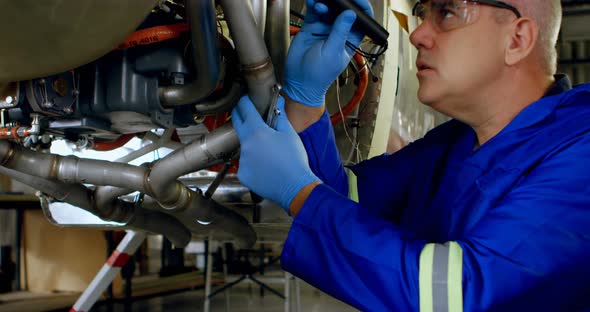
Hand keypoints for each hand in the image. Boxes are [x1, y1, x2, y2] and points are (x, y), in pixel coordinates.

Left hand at [232, 95, 320, 211]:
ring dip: (250, 144)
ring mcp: (242, 161)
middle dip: (240, 116)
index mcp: (257, 132)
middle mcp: (246, 145)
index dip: (244, 102)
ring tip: (266, 149)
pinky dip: (252, 162)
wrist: (295, 187)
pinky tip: (265, 165)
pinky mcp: (243, 174)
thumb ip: (280, 116)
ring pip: (243, 146)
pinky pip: (245, 164)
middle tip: (245, 113)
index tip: (245, 100)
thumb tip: (278, 103)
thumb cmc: (295, 161)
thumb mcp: (289, 134)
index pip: (245, 110)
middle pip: (237, 124)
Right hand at [282, 0, 373, 106]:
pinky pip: (314, 11)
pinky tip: (313, 2)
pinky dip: (314, 4)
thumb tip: (350, 14)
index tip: (358, 0)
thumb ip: (340, 32)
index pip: (362, 20)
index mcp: (351, 40)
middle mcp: (339, 32)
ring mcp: (325, 28)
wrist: (299, 81)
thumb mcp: (332, 52)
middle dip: (341, 2)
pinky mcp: (312, 26)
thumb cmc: (319, 74)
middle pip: (344, 10)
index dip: (362, 8)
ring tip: (320, 4)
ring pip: (329, 8)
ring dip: (326, 2)